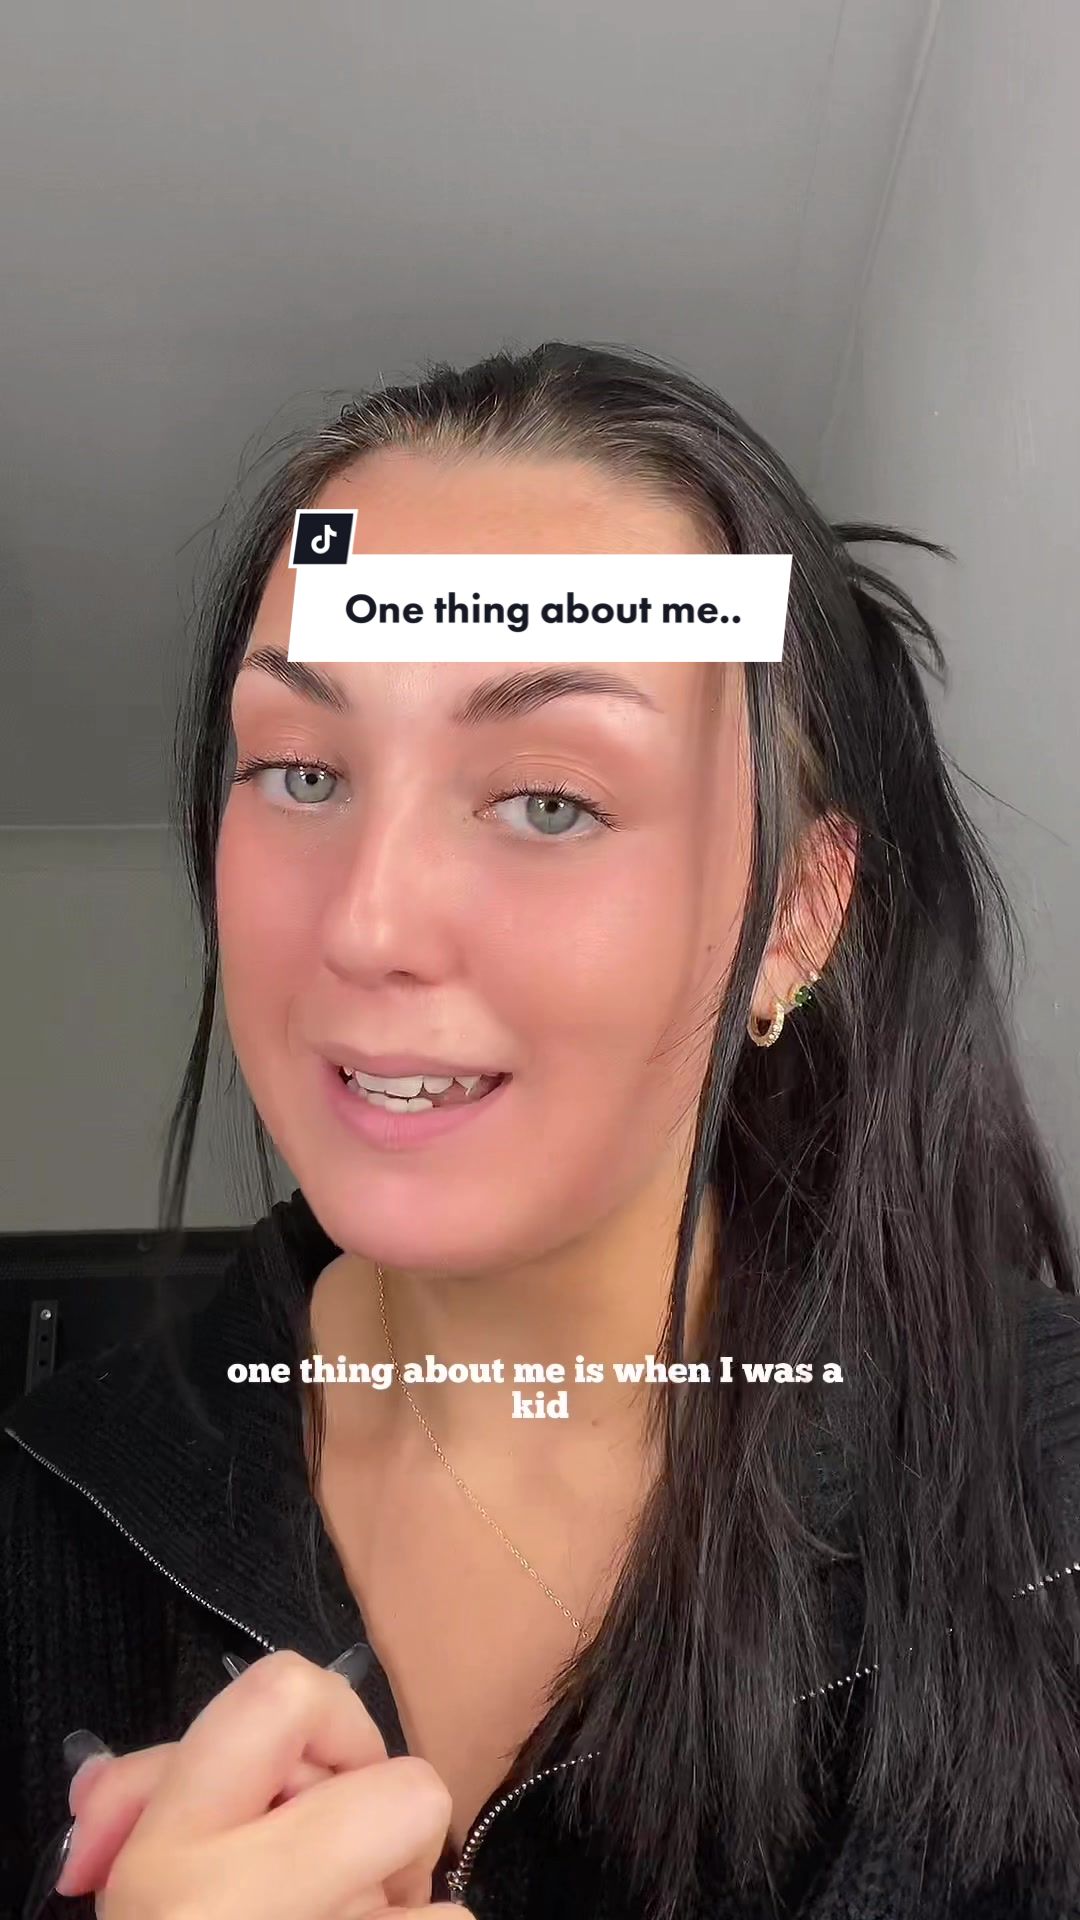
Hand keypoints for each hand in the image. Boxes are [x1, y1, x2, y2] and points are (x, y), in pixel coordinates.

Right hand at [57, 1650, 470, 1918]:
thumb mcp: (136, 1874)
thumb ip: (148, 1796)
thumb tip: (118, 1780)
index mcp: (173, 1852)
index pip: (288, 1691)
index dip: (328, 1721)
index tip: (302, 1778)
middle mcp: (243, 1907)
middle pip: (410, 1792)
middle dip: (386, 1824)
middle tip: (341, 1863)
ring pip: (435, 1893)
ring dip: (394, 1910)